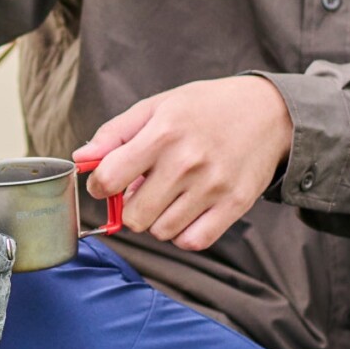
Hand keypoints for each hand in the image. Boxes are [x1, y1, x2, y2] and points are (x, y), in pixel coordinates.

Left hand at [76, 77, 293, 252]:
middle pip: (134, 215)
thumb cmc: (205, 108)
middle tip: (141, 190)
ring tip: (167, 197)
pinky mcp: (235, 205)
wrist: (268, 111)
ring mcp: (213, 186)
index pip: (109, 178)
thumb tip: (81, 158)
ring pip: (161, 232)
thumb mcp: (157, 106)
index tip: (106, 182)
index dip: (99, 185)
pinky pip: (193, 242)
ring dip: (157, 219)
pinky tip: (185, 212)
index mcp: (162, 133)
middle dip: (129, 207)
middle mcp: (187, 162)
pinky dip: (183, 234)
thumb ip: (115, 133)